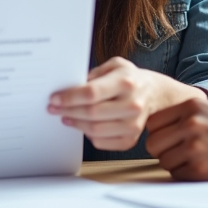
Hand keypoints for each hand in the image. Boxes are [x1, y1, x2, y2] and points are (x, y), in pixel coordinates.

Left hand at [48, 57, 202, 151]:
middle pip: (91, 113)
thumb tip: (69, 88)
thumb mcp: (114, 65)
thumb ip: (93, 75)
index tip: (54, 99)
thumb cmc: (128, 78)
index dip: (69, 98)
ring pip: (95, 130)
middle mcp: (132, 104)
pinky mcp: (131, 139)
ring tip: (65, 117)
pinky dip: (88, 135)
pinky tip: (82, 125)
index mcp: (126, 82)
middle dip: (68, 111)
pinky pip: (102, 142)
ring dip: (75, 124)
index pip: (92, 93)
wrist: (153, 92)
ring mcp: (134, 124)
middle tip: (53, 109)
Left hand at [145, 98, 207, 180]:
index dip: (158, 132)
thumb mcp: (205, 109)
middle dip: (162, 150)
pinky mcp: (200, 169)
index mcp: (190, 106)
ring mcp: (195, 147)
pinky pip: (176, 174)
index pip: (153, 122)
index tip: (169, 137)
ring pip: (163, 161)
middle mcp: (191, 124)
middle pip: (153, 143)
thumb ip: (179, 115)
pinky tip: (202, 166)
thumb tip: (148, 129)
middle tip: (179, 150)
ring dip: (175, 163)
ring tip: (195, 157)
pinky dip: (185, 173)